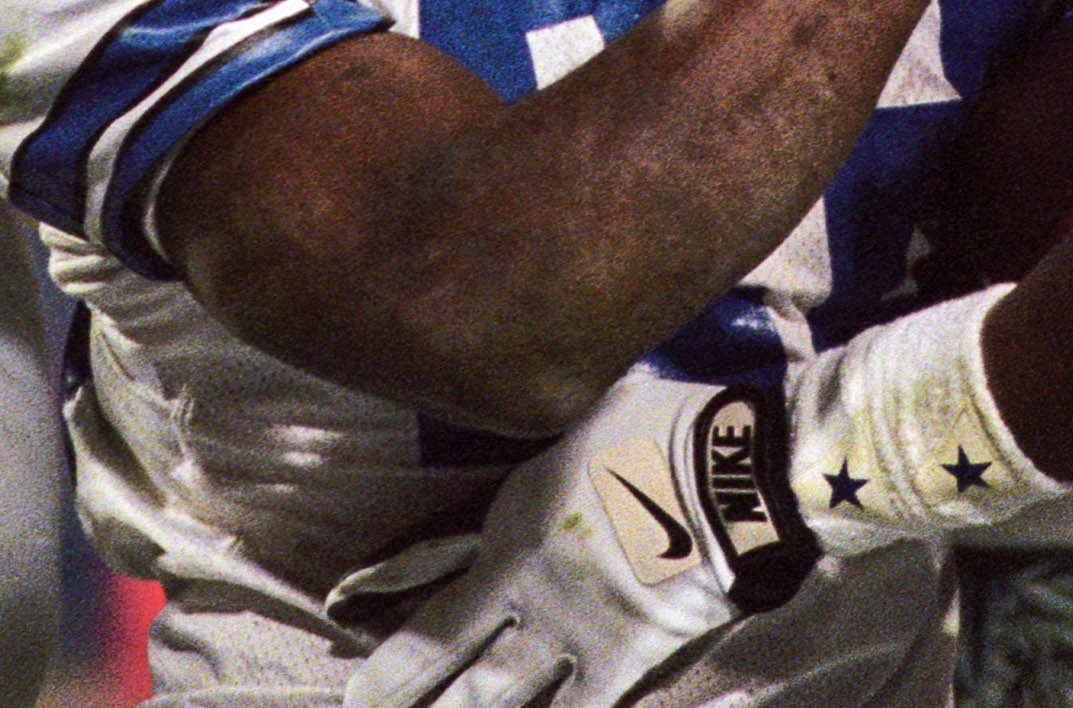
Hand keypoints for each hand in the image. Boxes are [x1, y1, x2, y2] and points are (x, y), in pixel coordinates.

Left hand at [348, 375, 814, 707]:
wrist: (733, 474)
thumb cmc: (666, 426)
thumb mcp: (584, 412)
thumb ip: (545, 435)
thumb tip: (524, 395)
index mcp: (511, 519)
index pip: (425, 564)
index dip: (379, 588)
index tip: (339, 606)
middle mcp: (525, 585)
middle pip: (444, 650)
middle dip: (396, 686)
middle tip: (357, 703)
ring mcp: (569, 632)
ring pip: (491, 696)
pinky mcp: (620, 663)